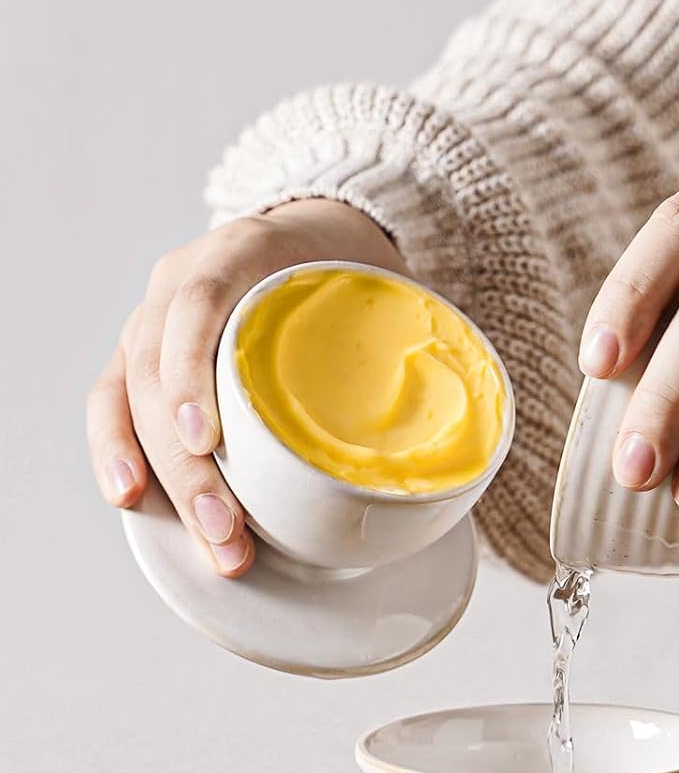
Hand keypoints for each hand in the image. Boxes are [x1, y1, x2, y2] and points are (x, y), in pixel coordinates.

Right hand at [86, 199, 404, 574]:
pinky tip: (132, 501)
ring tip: (206, 539)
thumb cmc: (350, 269)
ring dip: (160, 478)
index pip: (198, 302)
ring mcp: (153, 319)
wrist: (314, 232)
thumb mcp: (386, 284)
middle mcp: (180, 280)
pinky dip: (118, 452)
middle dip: (187, 467)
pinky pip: (112, 403)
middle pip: (155, 371)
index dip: (191, 370)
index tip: (205, 438)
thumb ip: (415, 338)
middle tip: (228, 532)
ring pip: (126, 396)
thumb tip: (472, 430)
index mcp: (242, 250)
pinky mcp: (142, 356)